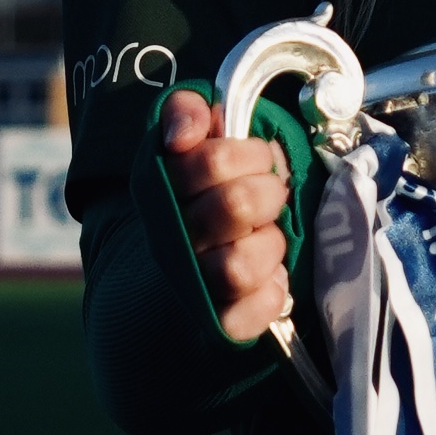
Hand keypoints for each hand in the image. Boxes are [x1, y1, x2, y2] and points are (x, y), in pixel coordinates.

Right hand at [159, 86, 294, 343]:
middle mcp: (171, 237)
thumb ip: (187, 112)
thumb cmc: (206, 193)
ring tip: (268, 237)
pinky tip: (270, 278)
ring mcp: (193, 283)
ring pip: (238, 266)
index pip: (213, 160)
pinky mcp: (220, 322)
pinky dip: (271, 292)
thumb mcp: (195, 140)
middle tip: (272, 195)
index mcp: (162, 187)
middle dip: (270, 193)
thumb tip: (182, 133)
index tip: (260, 157)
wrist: (186, 266)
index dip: (251, 153)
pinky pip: (252, 311)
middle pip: (235, 205)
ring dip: (270, 245)